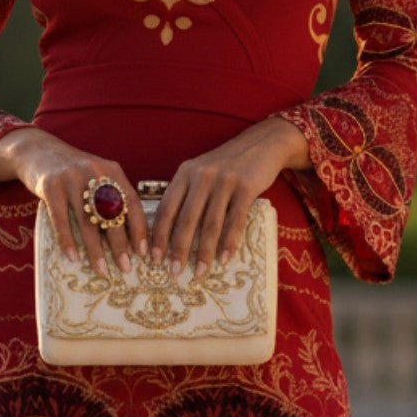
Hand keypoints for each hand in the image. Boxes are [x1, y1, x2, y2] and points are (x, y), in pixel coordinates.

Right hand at [0, 127, 145, 276]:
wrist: (37, 151)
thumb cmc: (72, 173)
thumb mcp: (96, 176)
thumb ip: (112, 196)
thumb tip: (128, 236)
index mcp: (112, 171)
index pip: (132, 202)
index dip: (139, 228)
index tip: (143, 252)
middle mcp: (95, 172)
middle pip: (112, 214)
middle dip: (120, 245)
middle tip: (126, 267)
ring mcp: (72, 179)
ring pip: (88, 221)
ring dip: (96, 250)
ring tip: (103, 270)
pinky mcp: (51, 186)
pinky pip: (61, 219)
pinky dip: (68, 241)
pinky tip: (73, 258)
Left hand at [148, 118, 308, 277]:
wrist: (262, 144)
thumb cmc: (227, 166)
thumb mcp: (201, 172)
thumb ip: (186, 195)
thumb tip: (170, 233)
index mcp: (185, 173)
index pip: (166, 208)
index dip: (159, 236)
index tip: (154, 258)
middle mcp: (202, 176)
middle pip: (186, 219)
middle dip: (179, 249)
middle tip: (174, 272)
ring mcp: (225, 181)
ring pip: (210, 224)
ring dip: (204, 253)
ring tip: (199, 272)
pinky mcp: (246, 187)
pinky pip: (235, 220)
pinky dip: (229, 243)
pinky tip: (224, 260)